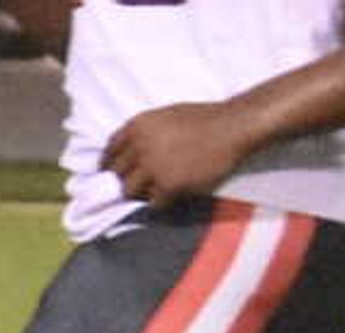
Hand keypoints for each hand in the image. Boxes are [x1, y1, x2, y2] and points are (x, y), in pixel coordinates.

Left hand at [103, 102, 248, 203]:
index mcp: (137, 126)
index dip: (109, 164)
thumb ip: (144, 134)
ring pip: (129, 192)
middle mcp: (139, 146)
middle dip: (125, 180)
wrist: (234, 126)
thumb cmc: (205, 119)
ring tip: (158, 189)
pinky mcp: (167, 185)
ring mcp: (152, 167)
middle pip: (116, 174)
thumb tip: (127, 155)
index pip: (109, 151)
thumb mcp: (166, 117)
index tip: (112, 173)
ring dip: (141, 193)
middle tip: (139, 185)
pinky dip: (161, 202)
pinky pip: (153, 203)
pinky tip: (173, 195)